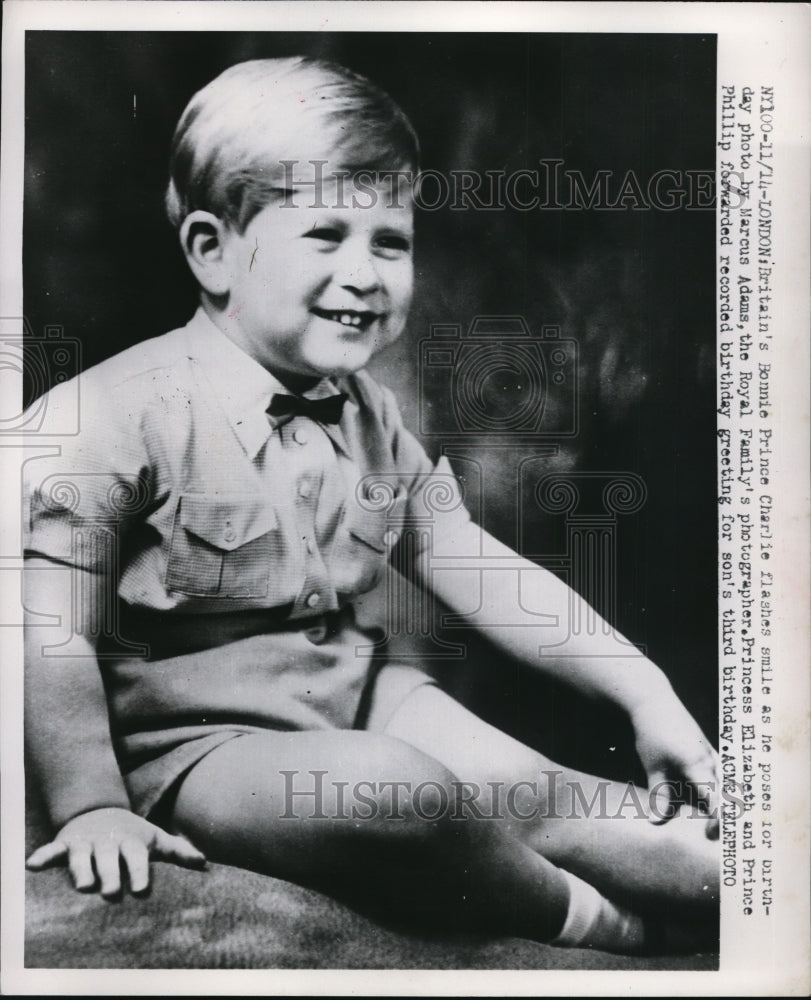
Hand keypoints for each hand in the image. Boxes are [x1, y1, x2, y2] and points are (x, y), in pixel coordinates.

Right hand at [26, 806, 206, 896]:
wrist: (100, 810)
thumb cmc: (132, 836)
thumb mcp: (154, 840)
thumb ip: (178, 851)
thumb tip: (205, 863)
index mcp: (132, 842)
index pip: (138, 857)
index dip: (140, 872)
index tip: (142, 890)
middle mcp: (109, 842)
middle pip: (110, 859)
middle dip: (110, 874)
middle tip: (111, 892)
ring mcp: (87, 842)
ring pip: (82, 856)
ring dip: (81, 869)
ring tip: (82, 885)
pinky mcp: (66, 843)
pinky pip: (53, 849)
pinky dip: (43, 856)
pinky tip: (32, 865)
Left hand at [629, 689, 718, 838]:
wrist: (654, 701)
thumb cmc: (652, 733)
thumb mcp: (654, 766)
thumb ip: (659, 794)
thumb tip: (656, 822)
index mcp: (699, 765)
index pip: (718, 798)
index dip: (719, 819)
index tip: (709, 834)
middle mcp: (711, 760)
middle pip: (730, 793)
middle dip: (726, 815)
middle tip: (711, 833)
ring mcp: (712, 753)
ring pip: (729, 782)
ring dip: (726, 800)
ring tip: (718, 818)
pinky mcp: (708, 749)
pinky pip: (724, 771)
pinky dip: (722, 786)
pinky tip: (714, 795)